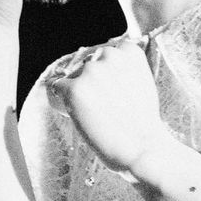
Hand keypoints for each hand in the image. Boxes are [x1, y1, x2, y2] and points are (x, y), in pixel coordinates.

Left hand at [48, 40, 170, 175]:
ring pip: (73, 76)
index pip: (108, 53)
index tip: (112, 90)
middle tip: (103, 106)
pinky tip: (75, 112)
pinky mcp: (74, 89)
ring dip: (78, 91)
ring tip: (94, 113)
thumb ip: (127, 70)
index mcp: (129, 51)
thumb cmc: (144, 123)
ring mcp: (90, 71)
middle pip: (89, 63)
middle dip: (92, 81)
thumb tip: (106, 68)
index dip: (107, 73)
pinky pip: (57, 88)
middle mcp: (109, 55)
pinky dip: (62, 100)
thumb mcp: (143, 84)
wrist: (141, 148)